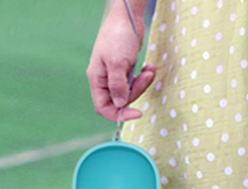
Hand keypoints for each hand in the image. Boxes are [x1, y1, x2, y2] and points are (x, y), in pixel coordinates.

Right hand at [87, 4, 156, 121]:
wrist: (127, 14)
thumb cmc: (118, 35)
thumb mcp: (118, 62)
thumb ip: (118, 86)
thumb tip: (120, 105)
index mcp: (97, 80)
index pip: (104, 107)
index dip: (119, 114)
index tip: (137, 114)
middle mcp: (104, 80)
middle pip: (120, 100)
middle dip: (136, 92)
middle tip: (146, 77)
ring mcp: (115, 75)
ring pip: (129, 92)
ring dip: (142, 84)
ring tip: (150, 69)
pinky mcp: (125, 69)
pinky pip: (135, 82)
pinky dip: (144, 77)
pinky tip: (149, 67)